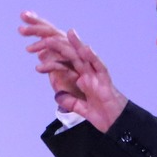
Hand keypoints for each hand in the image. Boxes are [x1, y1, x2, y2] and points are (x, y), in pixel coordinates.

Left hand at [18, 12, 127, 131]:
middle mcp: (89, 74)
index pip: (66, 63)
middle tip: (48, 35)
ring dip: (78, 44)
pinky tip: (85, 48)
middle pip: (73, 56)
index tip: (40, 48)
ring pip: (86, 57)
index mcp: (82, 78)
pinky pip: (98, 67)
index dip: (55, 55)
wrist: (115, 123)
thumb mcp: (79, 108)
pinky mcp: (104, 80)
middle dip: (62, 45)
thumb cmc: (101, 115)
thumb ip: (69, 101)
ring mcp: (97, 75)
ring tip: (69, 32)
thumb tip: (57, 95)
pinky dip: (92, 57)